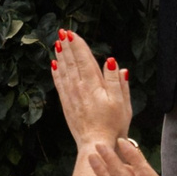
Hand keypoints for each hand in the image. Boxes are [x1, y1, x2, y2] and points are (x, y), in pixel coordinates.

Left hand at [52, 30, 134, 145]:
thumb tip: (112, 61)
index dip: (78, 45)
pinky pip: (59, 83)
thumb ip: (117, 81)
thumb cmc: (113, 124)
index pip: (84, 59)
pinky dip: (56, 72)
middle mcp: (79, 88)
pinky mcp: (66, 104)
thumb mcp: (122, 102)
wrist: (96, 143)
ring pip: (64, 71)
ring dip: (61, 56)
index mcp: (93, 85)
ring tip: (57, 43)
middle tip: (62, 32)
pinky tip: (54, 65)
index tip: (72, 33)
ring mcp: (70, 96)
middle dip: (67, 46)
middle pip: (71, 62)